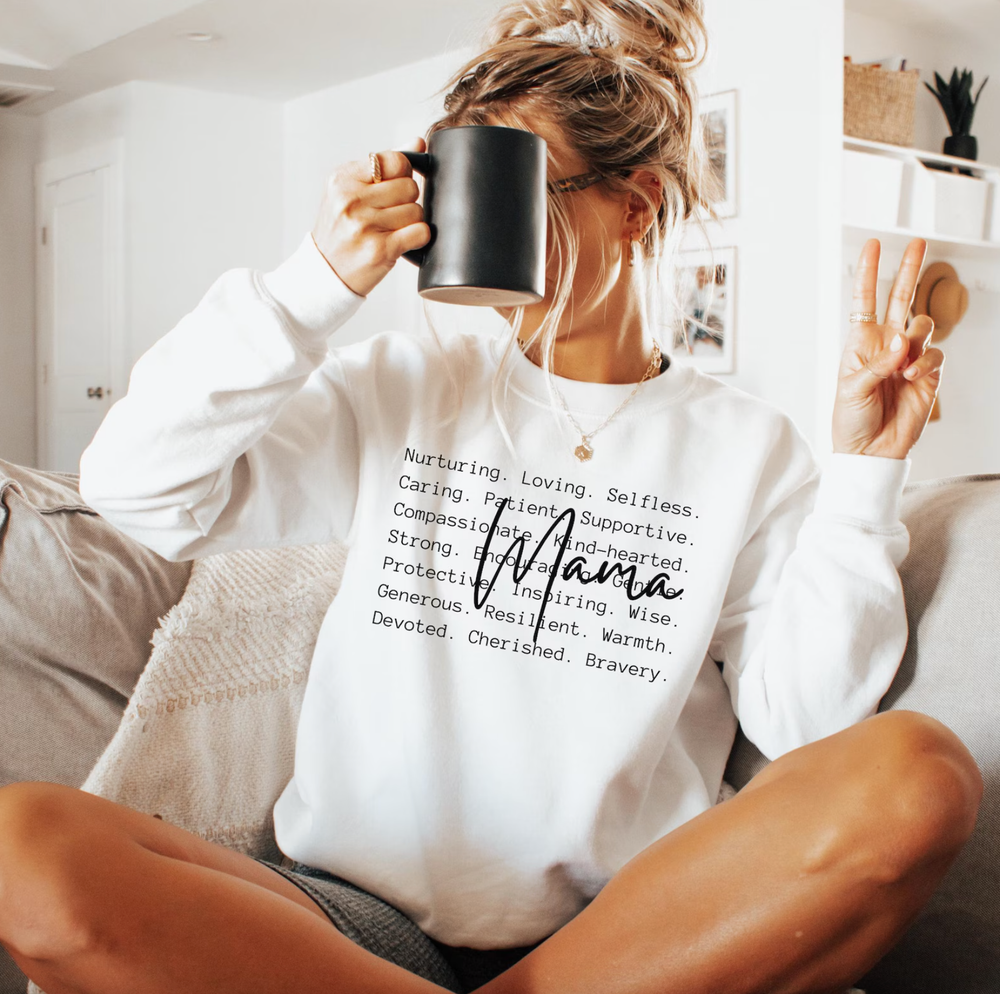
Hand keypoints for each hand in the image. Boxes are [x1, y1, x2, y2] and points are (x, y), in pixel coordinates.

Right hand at [311, 138, 430, 296]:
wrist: (325, 272)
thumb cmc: (340, 231)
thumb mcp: (350, 191)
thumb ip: (384, 165)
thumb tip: (418, 143)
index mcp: (342, 179)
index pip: (395, 161)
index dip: (403, 173)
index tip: (392, 187)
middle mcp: (351, 200)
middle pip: (409, 186)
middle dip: (407, 200)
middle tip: (390, 213)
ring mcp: (365, 226)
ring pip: (416, 210)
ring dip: (411, 221)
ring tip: (391, 229)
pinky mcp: (380, 250)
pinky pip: (420, 232)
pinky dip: (417, 237)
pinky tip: (402, 241)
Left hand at [831, 238, 943, 458]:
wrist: (870, 451)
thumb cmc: (851, 420)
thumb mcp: (851, 389)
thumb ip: (876, 363)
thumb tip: (902, 341)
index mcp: (861, 343)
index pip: (865, 301)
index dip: (869, 273)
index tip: (872, 245)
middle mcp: (887, 345)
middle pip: (901, 299)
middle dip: (909, 269)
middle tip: (918, 241)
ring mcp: (909, 358)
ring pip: (923, 326)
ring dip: (916, 339)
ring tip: (902, 368)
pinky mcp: (929, 374)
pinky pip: (934, 355)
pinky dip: (924, 363)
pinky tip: (911, 378)